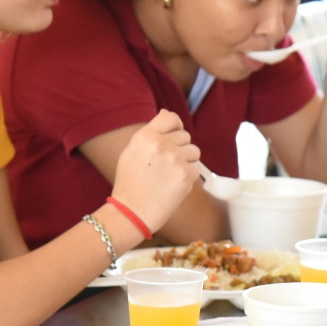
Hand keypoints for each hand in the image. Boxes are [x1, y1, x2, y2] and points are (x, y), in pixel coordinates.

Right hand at [110, 110, 201, 234]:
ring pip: (194, 151)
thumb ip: (151, 131)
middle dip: (179, 148)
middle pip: (185, 136)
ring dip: (186, 161)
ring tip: (168, 175)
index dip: (176, 127)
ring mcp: (175, 159)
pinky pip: (196, 168)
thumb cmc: (130, 182)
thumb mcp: (132, 150)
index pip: (172, 117)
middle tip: (165, 165)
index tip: (173, 137)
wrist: (131, 212)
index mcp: (146, 135)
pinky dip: (188, 177)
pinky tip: (173, 185)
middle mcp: (161, 144)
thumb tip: (167, 113)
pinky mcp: (186, 175)